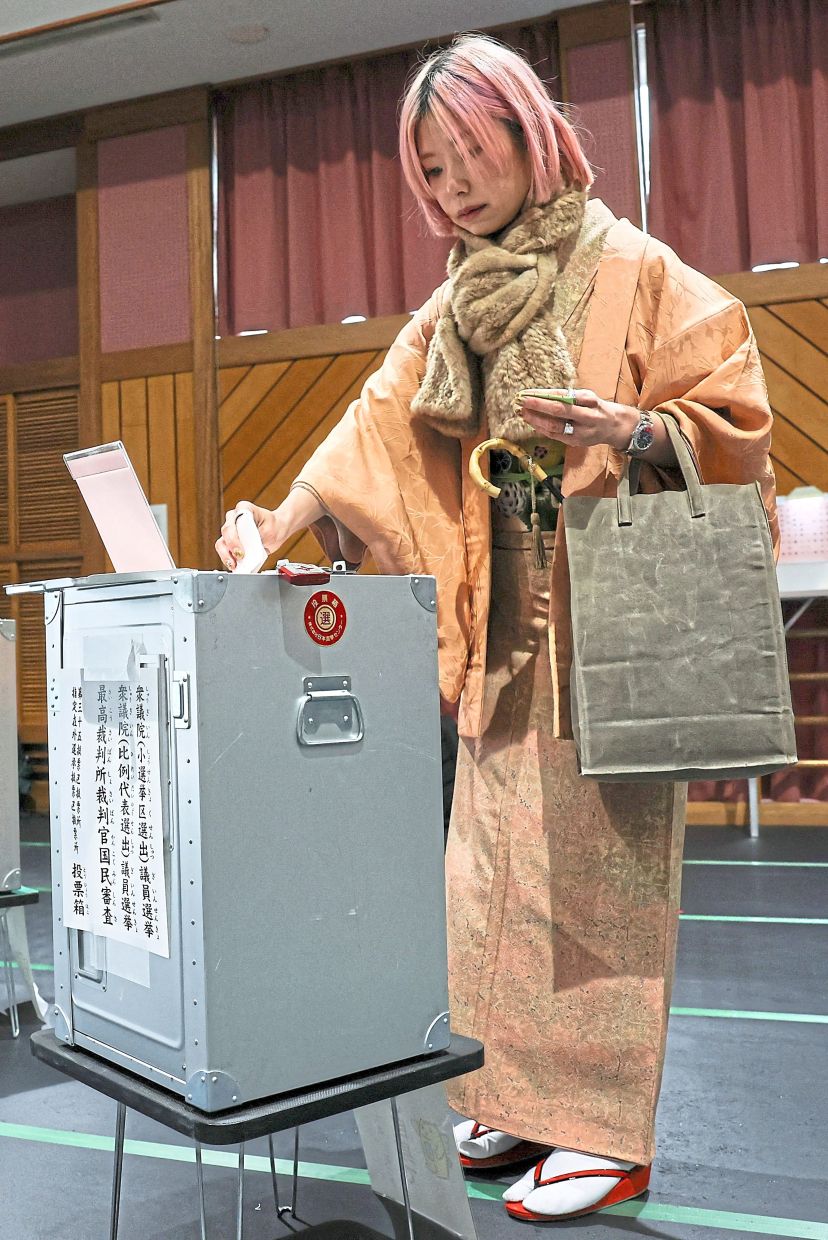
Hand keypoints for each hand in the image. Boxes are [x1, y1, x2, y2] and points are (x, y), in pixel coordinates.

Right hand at [215, 501, 284, 571]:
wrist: (278, 529)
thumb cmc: (274, 525)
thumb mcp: (271, 530)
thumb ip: (259, 537)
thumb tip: (249, 550)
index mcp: (244, 508)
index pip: (234, 520)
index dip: (234, 537)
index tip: (241, 550)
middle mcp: (234, 518)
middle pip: (226, 532)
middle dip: (230, 547)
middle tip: (239, 558)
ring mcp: (232, 530)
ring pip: (222, 543)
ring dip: (226, 555)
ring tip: (234, 565)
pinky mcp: (232, 542)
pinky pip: (226, 551)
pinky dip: (230, 559)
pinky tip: (236, 566)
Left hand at [519, 388, 638, 449]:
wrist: (614, 427)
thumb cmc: (598, 407)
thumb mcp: (589, 396)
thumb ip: (571, 396)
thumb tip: (548, 394)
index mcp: (590, 406)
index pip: (563, 401)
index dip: (544, 398)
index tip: (529, 394)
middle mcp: (585, 422)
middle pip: (558, 415)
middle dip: (538, 409)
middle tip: (522, 403)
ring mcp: (580, 435)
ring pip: (554, 429)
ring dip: (536, 421)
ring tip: (523, 413)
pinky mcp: (575, 443)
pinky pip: (555, 436)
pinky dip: (542, 430)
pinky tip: (533, 423)